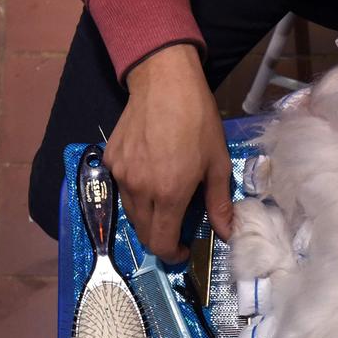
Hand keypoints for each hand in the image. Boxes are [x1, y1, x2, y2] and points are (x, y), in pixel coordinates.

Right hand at [104, 44, 232, 263]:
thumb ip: (219, 204)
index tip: (182, 250)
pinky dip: (136, 195)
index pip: (160, 242)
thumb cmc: (198, 122)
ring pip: (131, 212)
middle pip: (143, 232)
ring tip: (166, 204)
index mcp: (168, 194)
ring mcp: (120, 174)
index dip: (171, 254)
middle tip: (177, 230)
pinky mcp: (110, 159)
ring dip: (148, 218)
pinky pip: (122, 189)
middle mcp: (139, 189)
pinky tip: (151, 179)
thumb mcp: (217, 165)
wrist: (164, 83)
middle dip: (160, 238)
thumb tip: (227, 233)